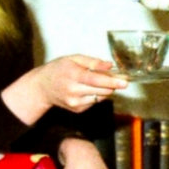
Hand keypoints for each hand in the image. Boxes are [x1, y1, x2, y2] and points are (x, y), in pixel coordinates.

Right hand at [3, 55, 126, 123]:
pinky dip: (97, 94)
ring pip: (100, 97)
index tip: (125, 82)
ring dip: (105, 89)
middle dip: (113, 84)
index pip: (97, 80)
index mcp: (74, 76)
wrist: (42, 88)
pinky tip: (88, 88)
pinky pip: (94, 101)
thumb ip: (93, 62)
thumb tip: (110, 66)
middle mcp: (74, 91)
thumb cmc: (59, 69)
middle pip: (102, 90)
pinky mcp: (77, 110)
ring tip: (99, 80)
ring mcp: (75, 103)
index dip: (113, 81)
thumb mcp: (74, 59)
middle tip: (121, 78)